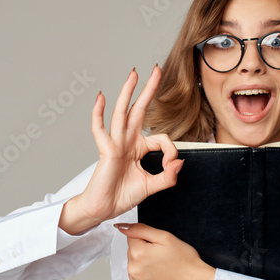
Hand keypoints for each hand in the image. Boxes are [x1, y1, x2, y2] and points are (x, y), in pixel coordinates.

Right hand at [60, 66, 183, 234]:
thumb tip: (180, 162)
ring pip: (122, 113)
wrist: (103, 209)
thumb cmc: (121, 196)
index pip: (160, 138)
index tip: (171, 166)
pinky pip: (100, 129)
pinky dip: (99, 113)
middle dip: (148, 90)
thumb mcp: (152, 186)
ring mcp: (115, 144)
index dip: (171, 151)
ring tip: (134, 74)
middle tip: (156, 70)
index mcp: (138, 148)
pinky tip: (102, 97)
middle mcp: (127, 141)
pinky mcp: (106, 151)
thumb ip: (168, 176)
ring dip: (128, 92)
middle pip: (139, 110)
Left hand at [116, 222, 215, 279]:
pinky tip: (159, 276)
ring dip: (144, 264)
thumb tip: (122, 226)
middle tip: (163, 256)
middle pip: (133, 251)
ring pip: (135, 265)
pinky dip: (145, 276)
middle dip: (145, 251)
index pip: (132, 237)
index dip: (147, 239)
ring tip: (162, 267)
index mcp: (138, 253)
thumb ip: (141, 229)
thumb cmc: (185, 262)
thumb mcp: (165, 237)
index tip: (159, 246)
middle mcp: (133, 269)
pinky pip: (137, 278)